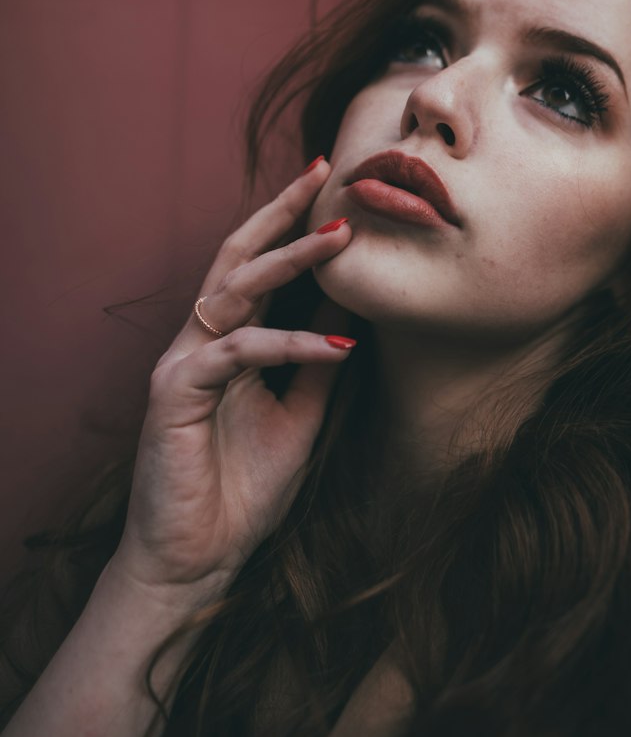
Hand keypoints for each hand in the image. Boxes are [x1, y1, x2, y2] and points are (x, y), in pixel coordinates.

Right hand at [111, 158, 354, 596]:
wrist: (198, 562)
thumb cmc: (243, 492)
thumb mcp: (300, 415)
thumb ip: (317, 362)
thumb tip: (350, 308)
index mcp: (225, 344)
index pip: (255, 268)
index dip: (290, 227)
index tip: (333, 188)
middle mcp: (199, 343)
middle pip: (237, 257)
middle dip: (281, 213)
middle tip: (325, 174)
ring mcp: (182, 363)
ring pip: (235, 290)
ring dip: (291, 260)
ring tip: (341, 236)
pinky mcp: (175, 393)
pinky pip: (237, 353)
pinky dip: (288, 343)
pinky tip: (336, 344)